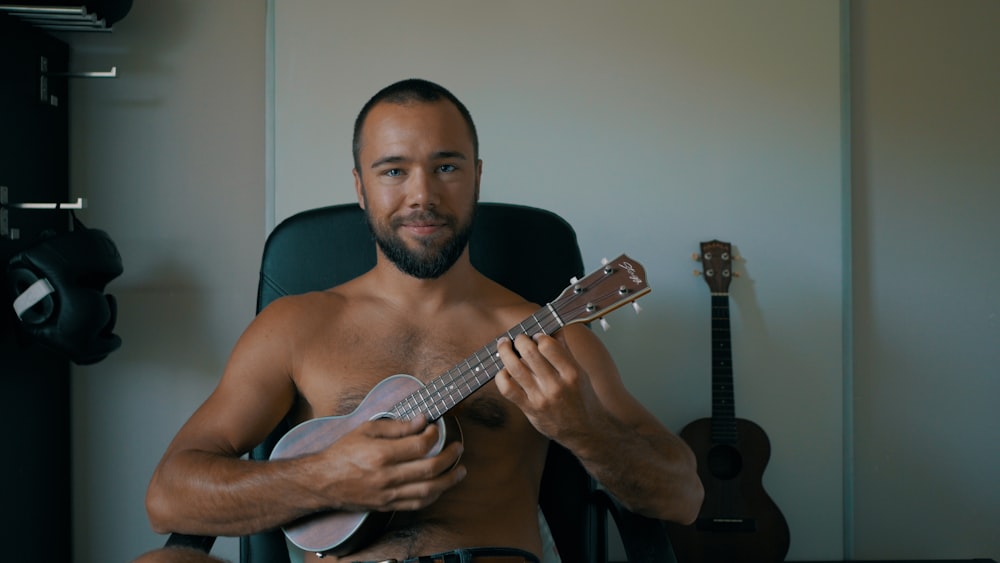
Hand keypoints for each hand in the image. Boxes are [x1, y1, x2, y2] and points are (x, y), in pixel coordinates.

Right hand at [315, 416, 465, 512]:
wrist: (322, 481)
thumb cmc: (343, 452)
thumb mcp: (366, 430)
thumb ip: (396, 426)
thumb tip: (421, 420)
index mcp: (381, 454)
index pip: (419, 445)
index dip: (433, 434)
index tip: (435, 427)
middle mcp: (387, 476)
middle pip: (430, 469)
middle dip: (450, 457)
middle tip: (458, 447)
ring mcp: (388, 494)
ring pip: (428, 491)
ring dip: (449, 480)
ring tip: (460, 470)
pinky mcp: (387, 505)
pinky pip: (417, 504)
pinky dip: (433, 495)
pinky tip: (442, 486)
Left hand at [494, 333, 606, 444]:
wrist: (585, 431)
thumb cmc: (583, 399)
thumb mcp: (581, 373)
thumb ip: (566, 351)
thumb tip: (554, 329)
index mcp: (572, 373)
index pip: (549, 345)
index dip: (538, 336)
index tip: (535, 336)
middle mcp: (556, 385)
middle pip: (529, 353)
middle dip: (519, 340)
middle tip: (518, 338)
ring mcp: (541, 398)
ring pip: (515, 368)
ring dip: (505, 353)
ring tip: (504, 346)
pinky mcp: (530, 409)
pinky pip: (508, 389)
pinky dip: (501, 376)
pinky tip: (503, 371)